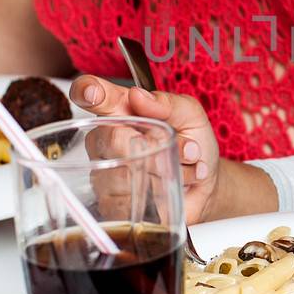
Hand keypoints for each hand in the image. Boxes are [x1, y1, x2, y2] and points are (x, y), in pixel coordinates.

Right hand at [69, 77, 218, 222]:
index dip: (87, 90)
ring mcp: (104, 171)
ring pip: (124, 172)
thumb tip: (138, 96)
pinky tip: (171, 186)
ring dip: (165, 170)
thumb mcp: (190, 115)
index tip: (94, 93)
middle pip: (112, 138)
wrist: (205, 185)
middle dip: (156, 145)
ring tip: (181, 168)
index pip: (90, 93)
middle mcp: (106, 139)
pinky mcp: (110, 203)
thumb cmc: (192, 145)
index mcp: (120, 110)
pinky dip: (160, 193)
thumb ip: (166, 103)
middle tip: (186, 148)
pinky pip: (127, 201)